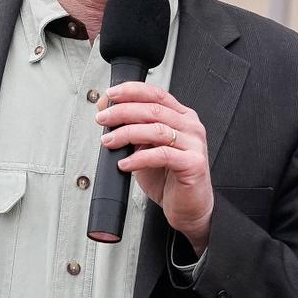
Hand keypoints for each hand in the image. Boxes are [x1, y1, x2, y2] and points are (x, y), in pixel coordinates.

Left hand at [95, 82, 213, 254]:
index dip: (131, 91)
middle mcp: (190, 126)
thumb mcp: (143, 146)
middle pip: (153, 110)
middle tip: (103, 119)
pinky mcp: (193, 163)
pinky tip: (124, 164)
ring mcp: (194, 144)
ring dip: (127, 133)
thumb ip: (131, 126)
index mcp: (181, 116)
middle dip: (123, 112)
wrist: (188, 207)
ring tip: (108, 141)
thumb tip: (105, 107)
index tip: (110, 94)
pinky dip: (139, 158)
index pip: (155, 94)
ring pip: (156, 130)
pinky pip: (162, 155)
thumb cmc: (167, 176)